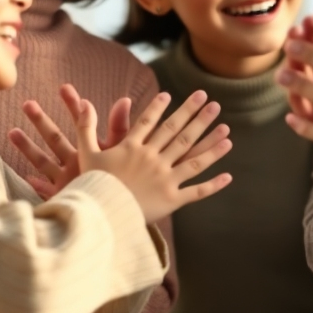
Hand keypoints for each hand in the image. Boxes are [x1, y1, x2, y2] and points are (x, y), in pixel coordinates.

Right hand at [9, 85, 132, 198]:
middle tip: (28, 103)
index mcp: (91, 149)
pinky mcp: (63, 198)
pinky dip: (36, 185)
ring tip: (12, 131)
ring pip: (43, 161)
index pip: (80, 122)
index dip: (73, 105)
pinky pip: (45, 190)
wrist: (118, 213)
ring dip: (27, 147)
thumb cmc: (124, 181)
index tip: (64, 86)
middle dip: (41, 120)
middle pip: (55, 138)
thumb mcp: (120, 151)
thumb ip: (118, 127)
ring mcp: (67, 180)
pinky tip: (25, 177)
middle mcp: (76, 162)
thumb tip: (124, 99)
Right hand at [67, 89, 233, 221]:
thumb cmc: (90, 186)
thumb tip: (85, 102)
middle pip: (178, 133)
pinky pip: (196, 192)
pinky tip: (228, 176)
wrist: (97, 217)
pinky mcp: (171, 200)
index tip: (170, 95)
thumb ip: (86, 127)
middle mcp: (152, 159)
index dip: (159, 108)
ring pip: (193, 158)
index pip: (149, 122)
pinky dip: (213, 185)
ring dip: (211, 144)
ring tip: (227, 130)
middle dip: (196, 116)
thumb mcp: (85, 153)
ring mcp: (164, 179)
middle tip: (213, 102)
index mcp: (132, 148)